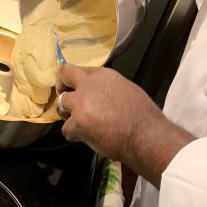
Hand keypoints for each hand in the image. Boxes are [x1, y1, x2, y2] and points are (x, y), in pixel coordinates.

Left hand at [56, 64, 193, 187]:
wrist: (146, 135)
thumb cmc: (142, 114)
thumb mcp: (125, 88)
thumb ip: (106, 87)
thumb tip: (97, 92)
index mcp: (102, 75)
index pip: (77, 69)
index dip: (74, 80)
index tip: (75, 87)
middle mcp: (89, 84)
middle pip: (63, 77)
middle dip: (62, 87)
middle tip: (67, 100)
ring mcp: (81, 103)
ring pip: (61, 104)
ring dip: (68, 114)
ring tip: (81, 123)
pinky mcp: (78, 123)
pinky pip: (66, 129)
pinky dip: (74, 135)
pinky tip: (87, 137)